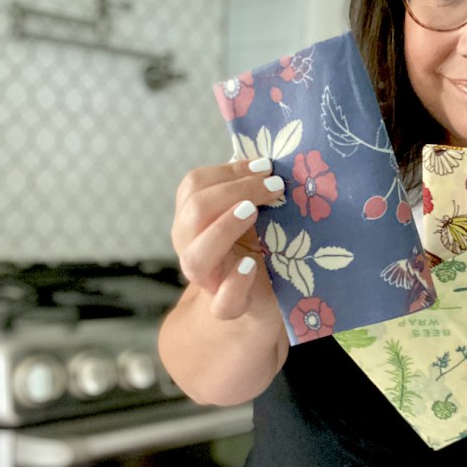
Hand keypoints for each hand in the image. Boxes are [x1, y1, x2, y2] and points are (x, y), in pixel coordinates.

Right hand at [171, 157, 283, 319]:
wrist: (257, 301)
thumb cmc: (256, 249)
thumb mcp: (253, 215)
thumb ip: (251, 190)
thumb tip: (267, 159)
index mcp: (194, 220)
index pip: (194, 185)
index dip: (229, 172)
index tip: (266, 166)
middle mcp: (192, 247)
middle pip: (194, 212)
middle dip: (234, 191)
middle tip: (274, 185)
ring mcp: (208, 280)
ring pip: (196, 256)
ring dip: (223, 228)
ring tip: (252, 212)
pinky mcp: (229, 307)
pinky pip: (223, 301)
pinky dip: (235, 283)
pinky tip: (250, 266)